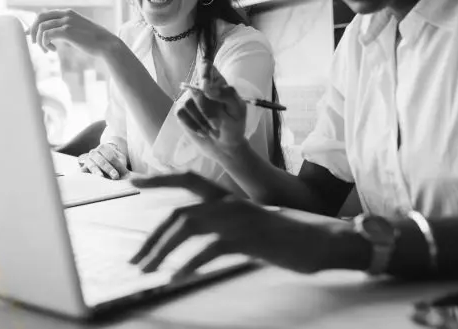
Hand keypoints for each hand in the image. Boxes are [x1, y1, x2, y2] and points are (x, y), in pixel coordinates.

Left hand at [30, 9, 117, 57]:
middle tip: (35, 44)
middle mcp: (66, 15)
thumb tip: (51, 36)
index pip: (44, 14)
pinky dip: (45, 44)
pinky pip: (47, 35)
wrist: (107, 45)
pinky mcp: (67, 31)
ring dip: (39, 41)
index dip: (35, 25)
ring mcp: (67, 22)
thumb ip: (66, 30)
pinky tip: (52, 50)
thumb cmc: (94, 41)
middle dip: (33, 31)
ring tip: (46, 51)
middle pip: (39, 18)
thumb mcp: (78, 32)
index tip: (32, 36)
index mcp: (68, 13)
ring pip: (41, 27)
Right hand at [78, 143, 127, 179]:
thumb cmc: (114, 159)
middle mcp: (94, 152)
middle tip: (115, 176)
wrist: (104, 158)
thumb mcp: (120, 159)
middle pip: (101, 160)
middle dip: (109, 168)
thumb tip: (126, 174)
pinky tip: (88, 179)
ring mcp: (88, 160)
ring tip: (101, 176)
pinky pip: (83, 170)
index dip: (117, 164)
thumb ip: (121, 164)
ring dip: (97, 171)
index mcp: (103, 147)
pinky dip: (85, 173)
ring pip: (92, 165)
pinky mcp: (84, 167)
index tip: (124, 172)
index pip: (110, 156)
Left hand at [129, 172, 361, 276]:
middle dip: (152, 238)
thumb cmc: (288, 236)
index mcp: (228, 198)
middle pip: (178, 213)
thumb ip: (227, 226)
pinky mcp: (249, 238)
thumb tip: (202, 237)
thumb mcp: (253, 225)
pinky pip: (209, 249)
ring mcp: (238, 219)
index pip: (187, 179)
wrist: (325, 240)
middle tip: (136, 260)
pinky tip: (176, 278)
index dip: (159, 179)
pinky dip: (189, 264)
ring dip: (162, 251)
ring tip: (147, 271)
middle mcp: (229, 202)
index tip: (132, 182)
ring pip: (187, 227)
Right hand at [177, 61, 247, 157]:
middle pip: (196, 88)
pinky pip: (181, 113)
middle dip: (207, 109)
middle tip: (217, 124)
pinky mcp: (181, 111)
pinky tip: (202, 131)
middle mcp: (200, 87)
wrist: (225, 146)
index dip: (203, 70)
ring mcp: (189, 98)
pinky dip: (192, 125)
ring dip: (202, 120)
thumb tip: (206, 87)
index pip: (206, 65)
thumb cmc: (234, 126)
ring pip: (189, 103)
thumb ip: (226, 94)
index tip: (206, 84)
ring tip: (212, 128)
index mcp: (217, 82)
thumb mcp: (237, 109)